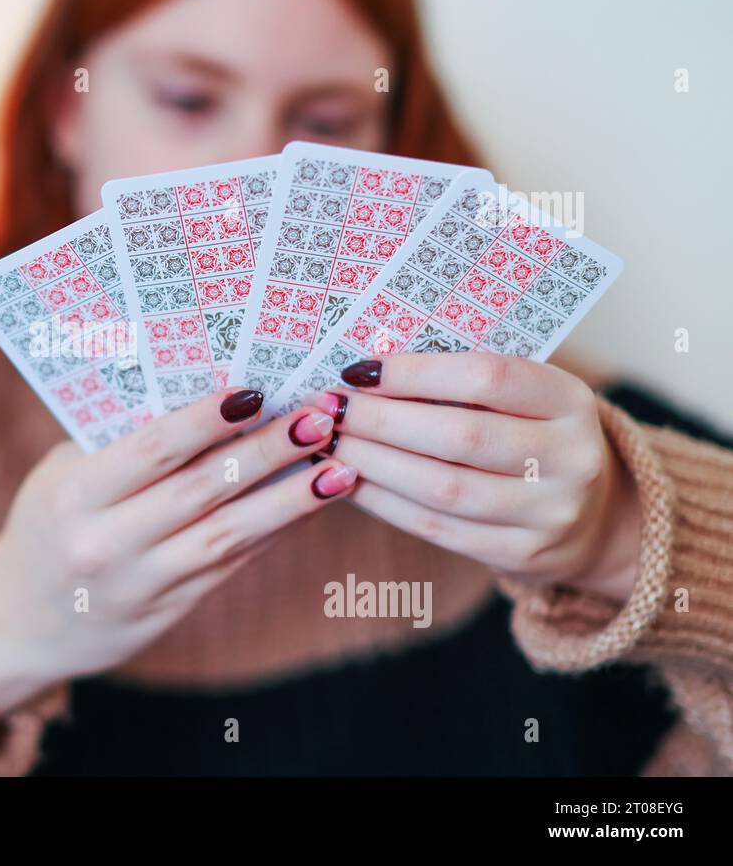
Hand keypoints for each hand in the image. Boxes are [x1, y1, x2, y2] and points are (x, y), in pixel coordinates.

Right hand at [0, 388, 355, 730]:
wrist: (24, 620)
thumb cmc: (51, 522)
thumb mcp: (64, 476)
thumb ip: (121, 443)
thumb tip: (209, 392)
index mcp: (73, 496)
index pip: (150, 450)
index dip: (206, 419)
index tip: (256, 389)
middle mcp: (106, 543)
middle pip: (202, 489)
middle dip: (267, 450)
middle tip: (320, 415)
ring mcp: (141, 583)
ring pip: (229, 534)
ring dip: (292, 498)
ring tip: (341, 466)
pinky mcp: (170, 609)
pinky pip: (232, 562)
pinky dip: (276, 529)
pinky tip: (312, 502)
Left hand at [305, 353, 641, 605]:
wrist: (593, 517)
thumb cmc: (533, 436)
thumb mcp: (524, 398)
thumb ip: (462, 381)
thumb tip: (366, 370)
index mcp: (571, 401)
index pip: (488, 377)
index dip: (416, 373)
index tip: (359, 370)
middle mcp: (570, 458)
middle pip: (460, 435)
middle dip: (381, 419)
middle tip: (329, 407)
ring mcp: (548, 513)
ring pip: (442, 487)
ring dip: (371, 462)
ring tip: (328, 442)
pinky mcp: (519, 553)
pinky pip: (434, 527)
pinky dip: (381, 501)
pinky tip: (346, 480)